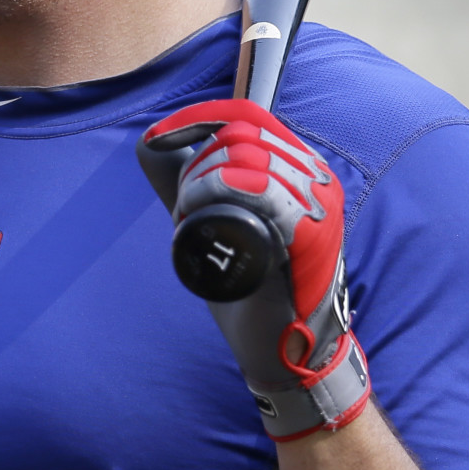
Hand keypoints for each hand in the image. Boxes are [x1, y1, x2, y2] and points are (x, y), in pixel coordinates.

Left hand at [137, 98, 370, 439]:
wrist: (281, 352)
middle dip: (196, 164)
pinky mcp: (313, 236)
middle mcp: (316, 179)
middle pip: (242, 134)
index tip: (158, 139)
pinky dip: (222, 191)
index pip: (248, 116)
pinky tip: (200, 213)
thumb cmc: (252, 291)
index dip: (197, 117)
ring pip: (248, 157)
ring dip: (202, 182)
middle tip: (183, 210)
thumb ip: (186, 185)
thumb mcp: (215, 225)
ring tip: (191, 220)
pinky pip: (266, 190)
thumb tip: (149, 145)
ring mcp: (319, 206)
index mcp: (298, 170)